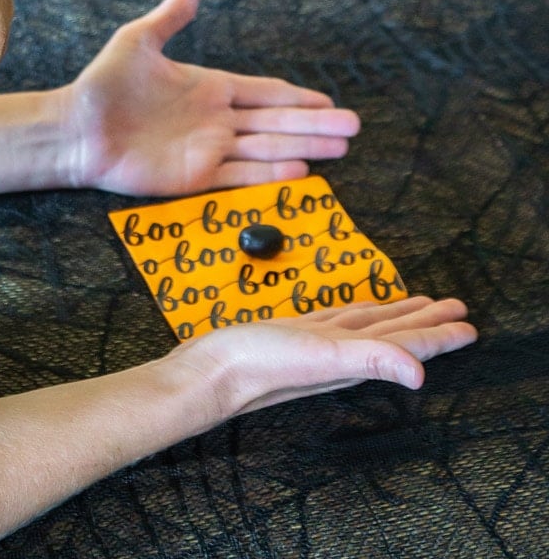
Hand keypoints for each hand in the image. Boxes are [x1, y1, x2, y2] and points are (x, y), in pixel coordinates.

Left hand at [65, 0, 359, 195]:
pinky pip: (240, 177)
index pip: (263, 92)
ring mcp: (209, 150)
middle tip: (353, 127)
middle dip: (314, 124)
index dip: (295, 97)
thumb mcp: (138, 41)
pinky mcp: (195, 177)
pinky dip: (270, 175)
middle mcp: (216, 120)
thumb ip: (170, 17)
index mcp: (208, 87)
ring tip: (340, 148)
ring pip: (267, 149)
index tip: (327, 99)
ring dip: (303, 148)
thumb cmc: (105, 83)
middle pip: (275, 122)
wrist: (77, 129)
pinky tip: (300, 171)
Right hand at [172, 296, 476, 421]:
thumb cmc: (261, 364)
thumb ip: (370, 359)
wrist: (211, 371)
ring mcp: (319, 344)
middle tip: (456, 308)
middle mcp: (342, 354)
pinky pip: (338, 319)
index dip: (440, 335)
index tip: (468, 325)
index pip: (409, 346)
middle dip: (427, 322)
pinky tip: (359, 309)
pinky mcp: (295, 335)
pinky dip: (356, 312)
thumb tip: (420, 375)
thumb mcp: (320, 356)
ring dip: (397, 315)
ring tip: (420, 304)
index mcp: (354, 359)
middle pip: (396, 334)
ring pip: (369, 326)